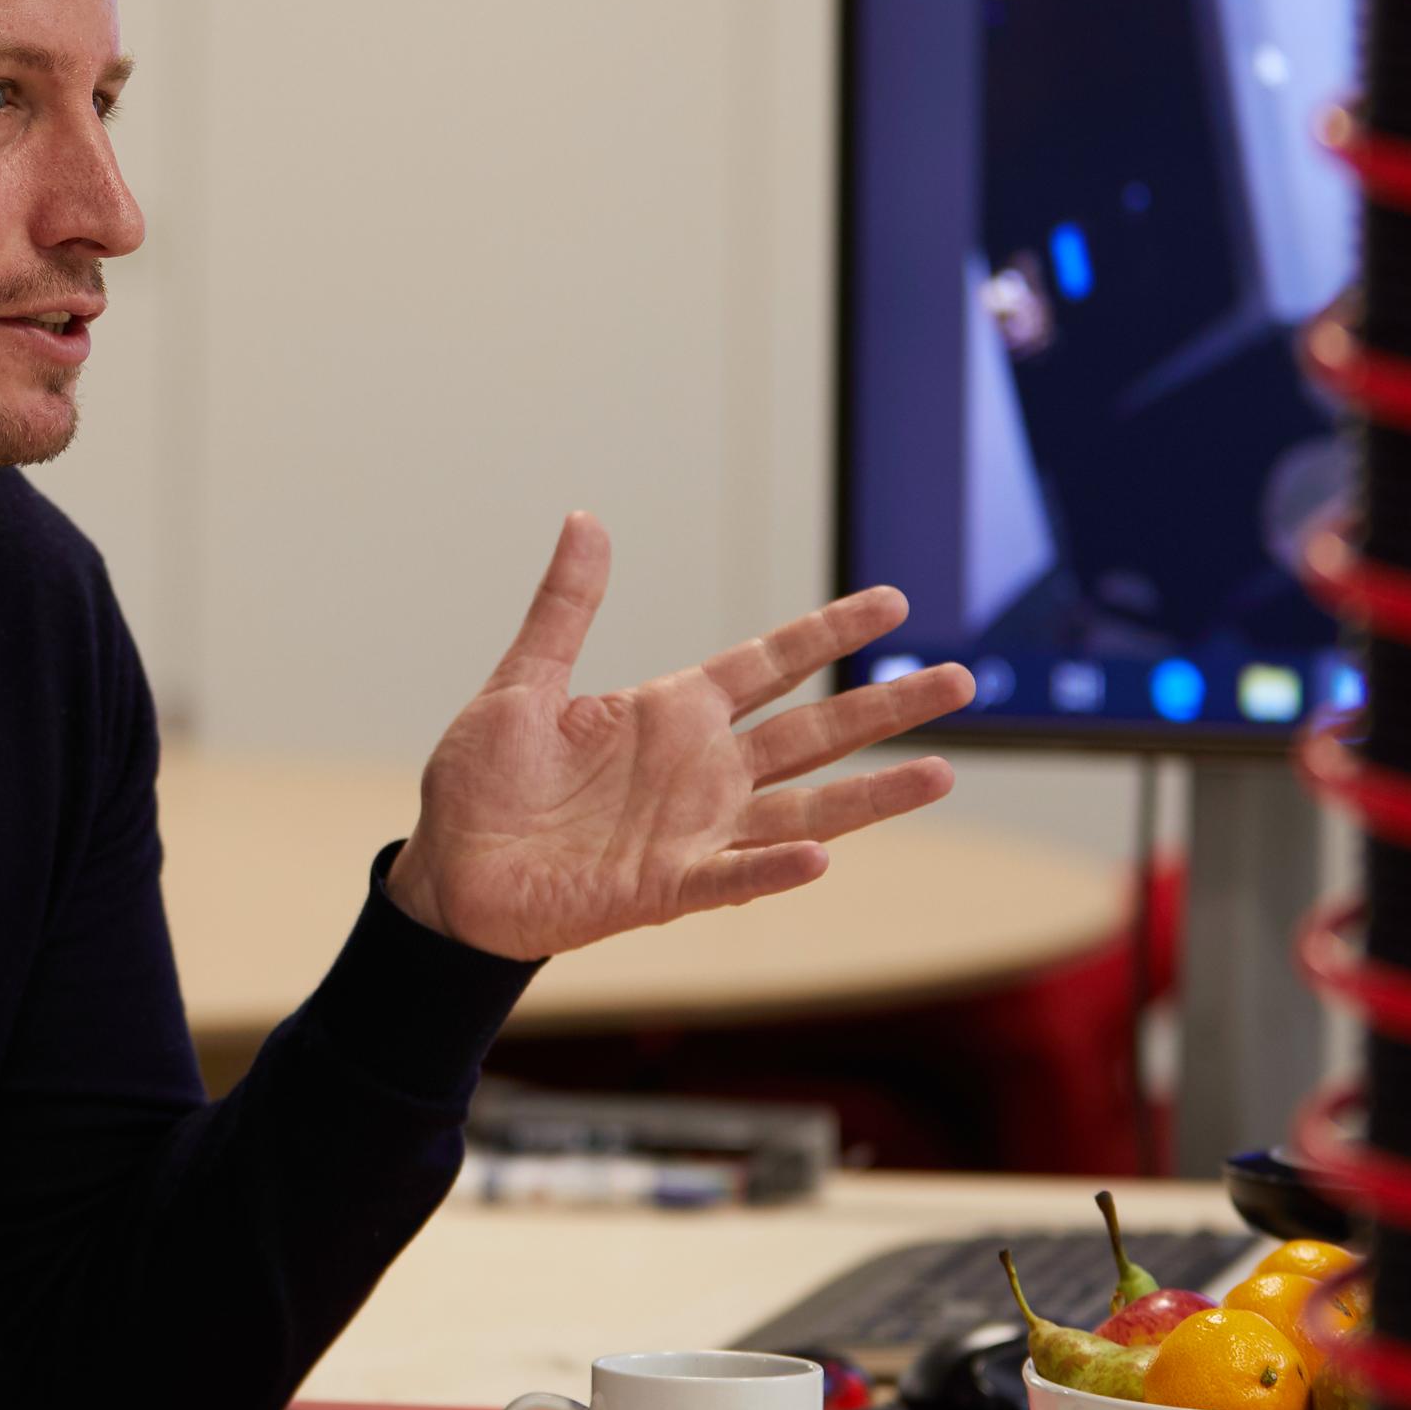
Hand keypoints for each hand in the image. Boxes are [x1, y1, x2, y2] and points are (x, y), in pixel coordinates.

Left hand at [389, 512, 976, 961]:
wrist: (450, 870)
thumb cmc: (484, 782)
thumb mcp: (523, 681)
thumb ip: (565, 608)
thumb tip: (585, 520)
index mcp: (670, 714)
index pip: (769, 664)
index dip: (828, 632)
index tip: (893, 601)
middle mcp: (698, 772)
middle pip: (813, 732)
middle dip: (884, 707)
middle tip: (960, 680)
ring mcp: (691, 832)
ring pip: (803, 810)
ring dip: (870, 796)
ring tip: (941, 772)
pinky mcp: (664, 889)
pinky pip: (732, 877)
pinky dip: (774, 868)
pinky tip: (821, 856)